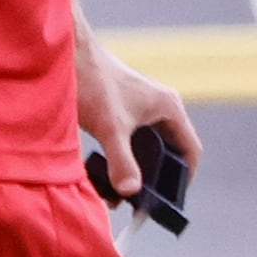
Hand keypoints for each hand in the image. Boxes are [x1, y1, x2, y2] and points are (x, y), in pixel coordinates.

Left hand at [71, 38, 195, 200]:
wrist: (65, 55)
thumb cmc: (94, 81)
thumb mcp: (110, 127)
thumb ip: (122, 161)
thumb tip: (130, 191)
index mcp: (169, 107)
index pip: (190, 149)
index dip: (184, 177)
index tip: (168, 200)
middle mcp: (160, 108)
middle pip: (170, 151)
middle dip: (156, 178)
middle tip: (141, 201)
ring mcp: (141, 109)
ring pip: (148, 147)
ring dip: (137, 169)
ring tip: (119, 191)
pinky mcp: (122, 111)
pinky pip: (131, 141)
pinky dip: (122, 158)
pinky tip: (104, 171)